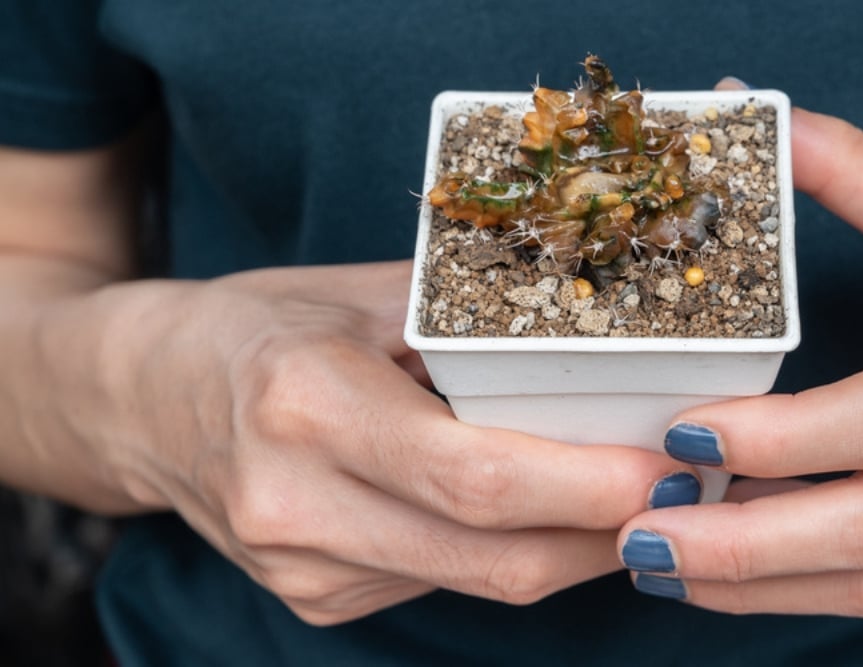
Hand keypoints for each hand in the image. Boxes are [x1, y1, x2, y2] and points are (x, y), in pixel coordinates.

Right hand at [42, 261, 700, 623]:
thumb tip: (602, 341)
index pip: (476, 477)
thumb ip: (470, 323)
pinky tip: (554, 511)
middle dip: (611, 533)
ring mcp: (305, 571)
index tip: (672, 465)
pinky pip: (450, 584)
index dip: (590, 485)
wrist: (136, 399)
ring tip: (641, 494)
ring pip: (484, 583)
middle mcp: (298, 507)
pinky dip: (518, 552)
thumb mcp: (356, 295)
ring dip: (577, 548)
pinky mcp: (318, 600)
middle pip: (496, 557)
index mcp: (306, 407)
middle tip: (688, 489)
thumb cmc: (253, 326)